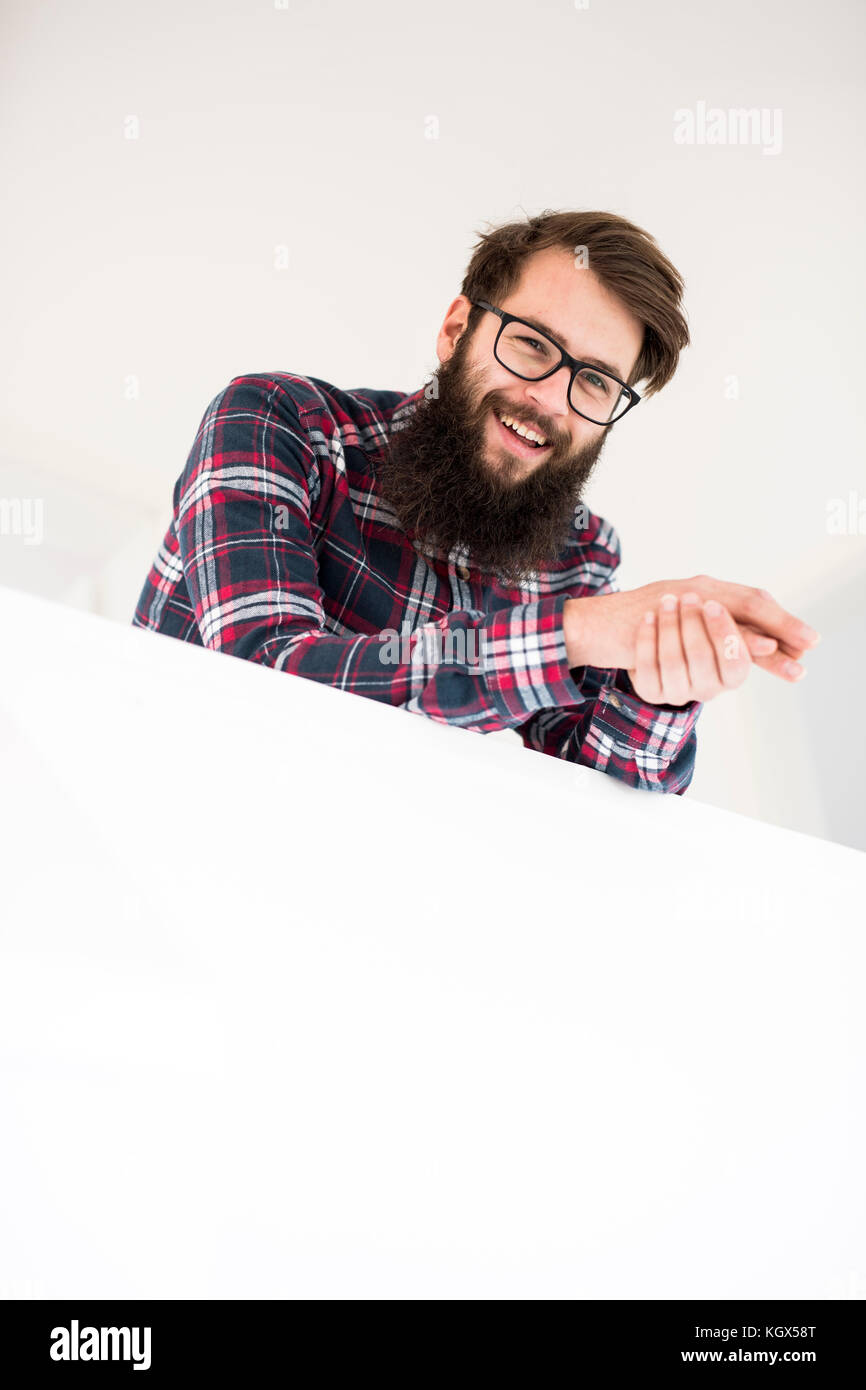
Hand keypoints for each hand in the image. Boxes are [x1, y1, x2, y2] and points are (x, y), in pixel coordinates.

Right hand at [564, 575, 819, 684]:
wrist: (589, 624)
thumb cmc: (634, 624)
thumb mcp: (678, 621)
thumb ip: (711, 628)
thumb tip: (756, 645)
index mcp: (701, 588)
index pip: (750, 599)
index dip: (781, 617)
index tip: (807, 640)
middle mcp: (695, 590)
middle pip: (749, 606)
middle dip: (783, 627)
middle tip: (808, 648)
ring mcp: (678, 604)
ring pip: (728, 622)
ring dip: (758, 640)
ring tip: (784, 655)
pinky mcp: (665, 623)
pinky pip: (701, 636)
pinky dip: (733, 642)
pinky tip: (755, 649)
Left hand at [626, 592, 754, 705]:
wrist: (647, 625)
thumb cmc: (698, 615)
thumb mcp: (728, 611)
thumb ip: (752, 625)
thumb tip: (772, 645)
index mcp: (733, 673)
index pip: (737, 663)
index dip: (725, 634)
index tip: (713, 604)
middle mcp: (708, 689)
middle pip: (702, 659)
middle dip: (694, 624)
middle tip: (689, 596)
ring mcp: (678, 692)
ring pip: (673, 662)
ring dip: (670, 626)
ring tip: (667, 600)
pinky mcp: (651, 691)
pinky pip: (647, 667)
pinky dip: (648, 638)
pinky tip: (649, 617)